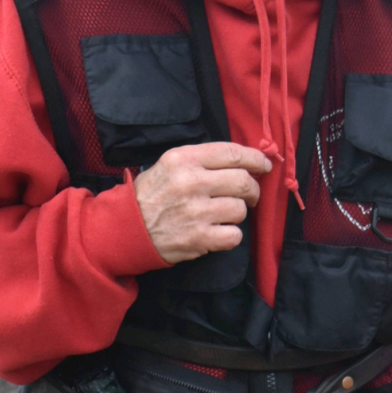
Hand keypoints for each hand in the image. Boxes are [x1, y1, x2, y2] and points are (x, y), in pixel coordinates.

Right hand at [133, 142, 272, 264]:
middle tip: (249, 195)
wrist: (126, 228)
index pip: (233, 154)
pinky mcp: (198, 238)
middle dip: (252, 190)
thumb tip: (245, 160)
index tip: (264, 165)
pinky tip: (218, 232)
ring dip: (237, 213)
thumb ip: (203, 160)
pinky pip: (234, 236)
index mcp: (184, 159)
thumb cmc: (152, 194)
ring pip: (240, 209)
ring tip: (222, 215)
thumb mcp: (169, 164)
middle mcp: (191, 182)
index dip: (256, 159)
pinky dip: (231, 236)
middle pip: (243, 182)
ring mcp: (196, 212)